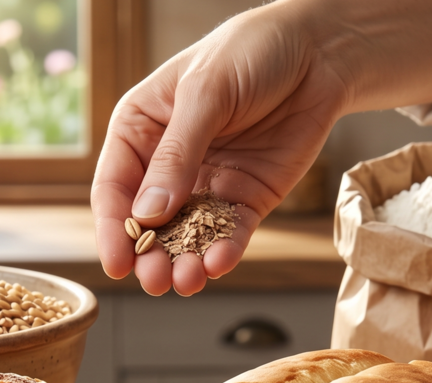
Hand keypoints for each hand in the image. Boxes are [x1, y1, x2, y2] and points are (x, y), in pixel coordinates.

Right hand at [91, 0, 431, 295]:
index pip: (115, 186)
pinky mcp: (246, 198)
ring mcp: (207, 184)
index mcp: (140, 130)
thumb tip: (148, 213)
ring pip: (187, 236)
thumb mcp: (206, 93)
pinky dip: (224, 251)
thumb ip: (177, 153)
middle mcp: (168, 164)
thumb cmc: (250, 52)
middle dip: (148, 255)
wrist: (318, 52)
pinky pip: (230, 232)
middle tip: (153, 281)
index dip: (112, 228)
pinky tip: (220, 263)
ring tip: (186, 282)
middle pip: (148, 222)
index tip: (116, 263)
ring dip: (184, 261)